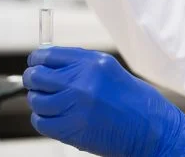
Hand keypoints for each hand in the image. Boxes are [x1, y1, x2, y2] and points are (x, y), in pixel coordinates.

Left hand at [23, 46, 184, 156]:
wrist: (151, 129)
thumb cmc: (135, 101)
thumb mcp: (109, 70)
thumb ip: (80, 64)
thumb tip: (52, 62)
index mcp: (91, 63)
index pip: (47, 55)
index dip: (37, 60)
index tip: (35, 64)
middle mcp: (81, 82)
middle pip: (37, 76)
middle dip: (33, 79)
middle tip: (37, 84)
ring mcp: (74, 106)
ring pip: (36, 100)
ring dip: (39, 102)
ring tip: (51, 104)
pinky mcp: (71, 129)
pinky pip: (41, 122)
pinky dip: (43, 120)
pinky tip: (54, 118)